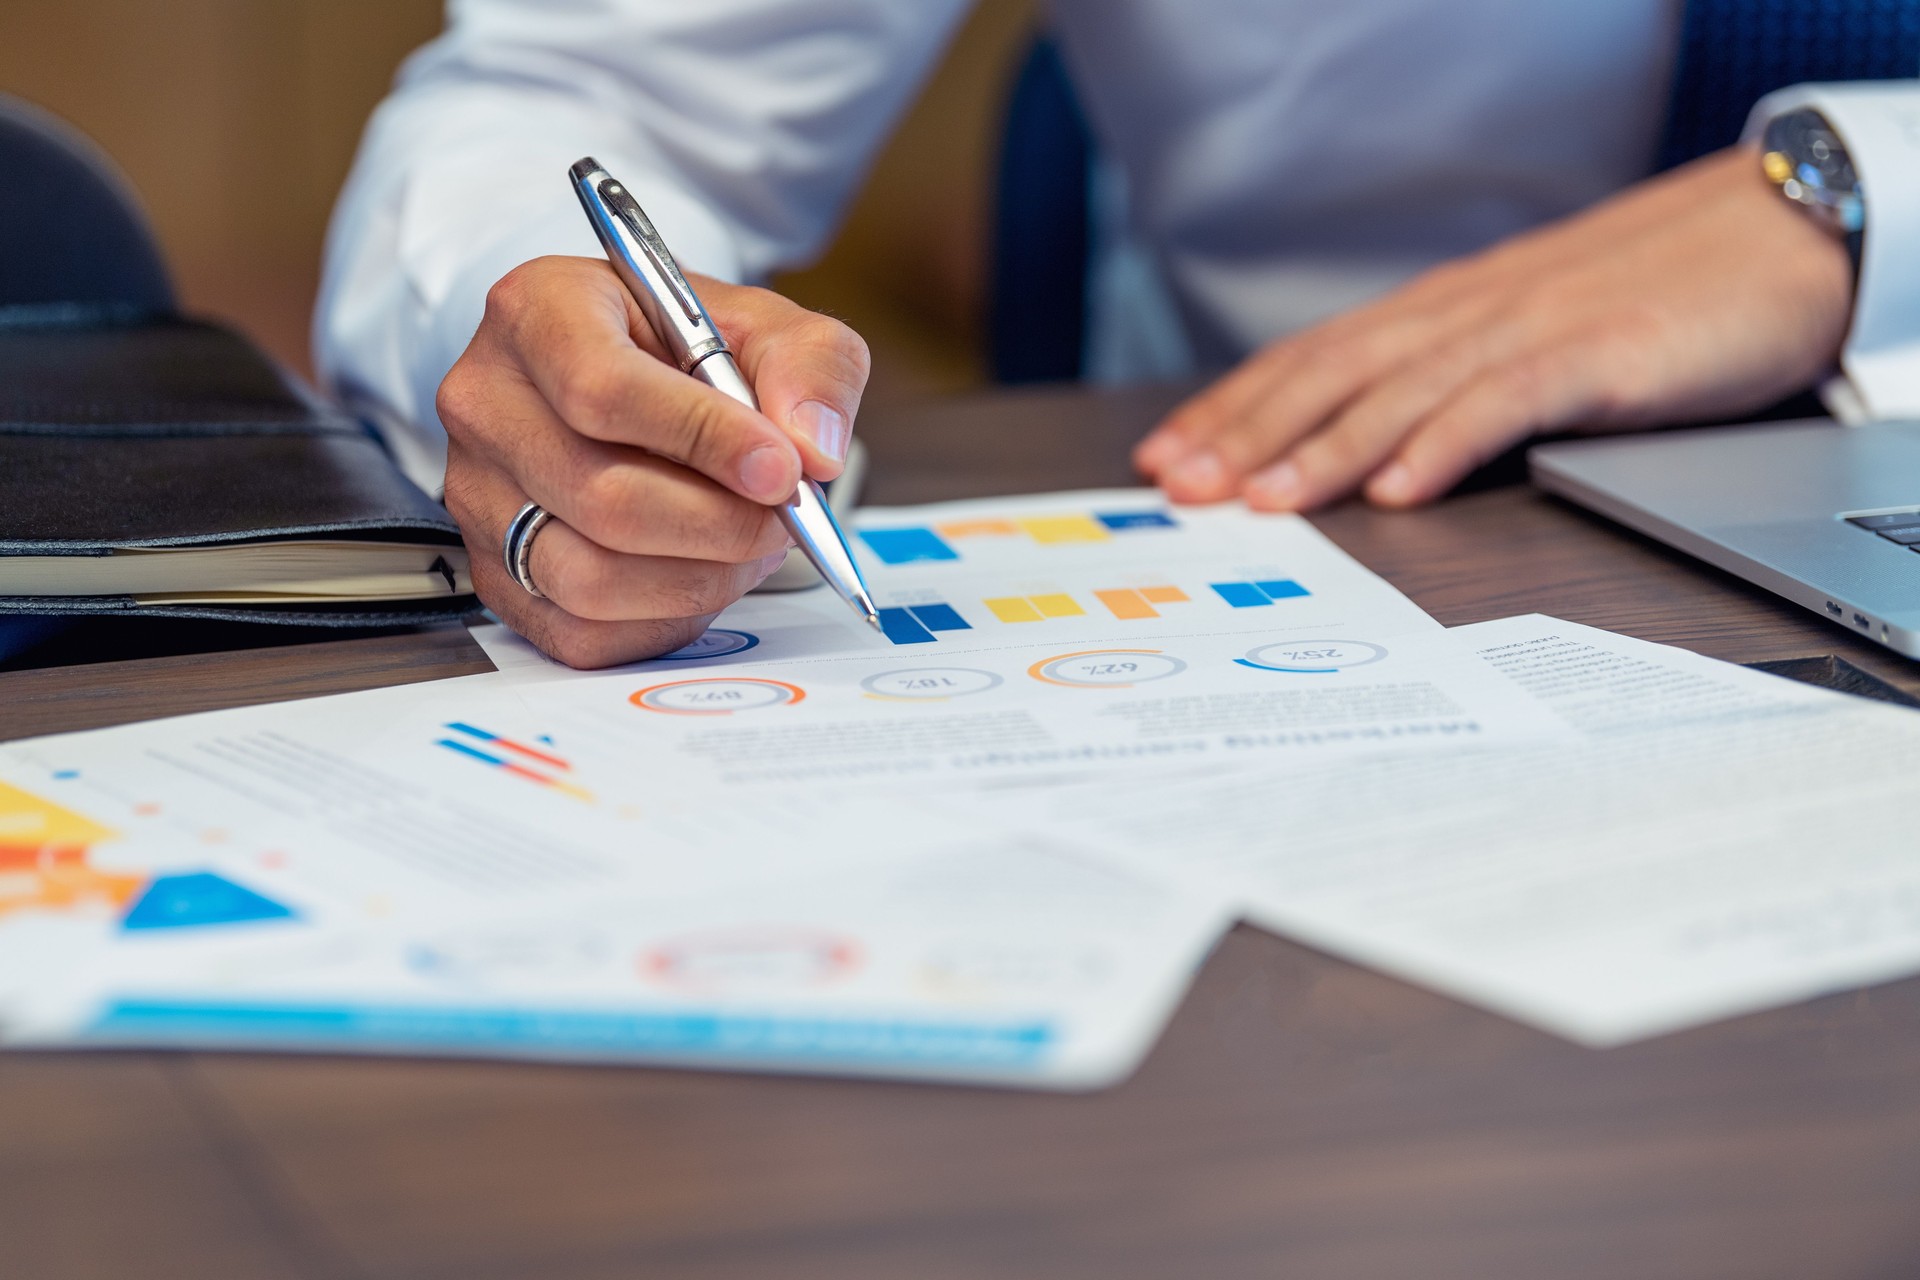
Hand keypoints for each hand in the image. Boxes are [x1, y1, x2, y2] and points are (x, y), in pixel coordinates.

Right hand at [438, 256, 868, 667]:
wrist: (630, 379)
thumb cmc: (686, 348)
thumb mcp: (764, 322)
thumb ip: (809, 366)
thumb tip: (813, 451)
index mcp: (537, 312)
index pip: (603, 390)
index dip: (704, 440)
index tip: (782, 470)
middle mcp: (487, 403)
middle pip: (603, 497)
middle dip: (722, 524)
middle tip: (785, 518)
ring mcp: (477, 496)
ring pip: (589, 578)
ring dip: (699, 577)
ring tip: (749, 543)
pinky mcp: (493, 575)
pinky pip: (584, 633)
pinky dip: (664, 619)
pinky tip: (701, 572)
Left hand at [1134, 146, 1854, 510]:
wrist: (1775, 235)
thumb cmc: (1650, 295)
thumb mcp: (1526, 338)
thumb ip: (1449, 383)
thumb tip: (1369, 450)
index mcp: (1442, 314)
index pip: (1311, 361)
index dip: (1232, 407)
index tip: (1166, 456)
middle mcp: (1465, 315)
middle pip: (1331, 374)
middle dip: (1244, 432)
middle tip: (1177, 486)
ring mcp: (1527, 330)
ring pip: (1400, 392)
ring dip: (1322, 448)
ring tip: (1261, 499)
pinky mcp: (1594, 355)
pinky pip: (1503, 402)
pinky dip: (1443, 445)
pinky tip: (1396, 490)